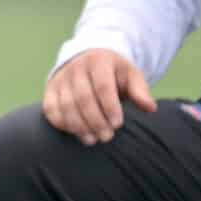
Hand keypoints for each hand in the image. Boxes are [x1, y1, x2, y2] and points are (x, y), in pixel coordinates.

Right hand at [41, 48, 155, 144]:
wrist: (87, 60)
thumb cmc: (114, 73)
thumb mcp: (130, 76)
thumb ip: (139, 91)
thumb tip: (150, 108)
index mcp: (99, 61)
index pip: (103, 86)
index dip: (110, 107)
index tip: (118, 124)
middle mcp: (76, 68)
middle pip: (83, 98)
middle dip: (95, 121)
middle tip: (107, 137)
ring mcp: (61, 79)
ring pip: (66, 105)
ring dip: (79, 126)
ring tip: (92, 140)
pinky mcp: (50, 90)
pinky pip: (51, 109)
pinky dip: (62, 123)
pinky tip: (76, 133)